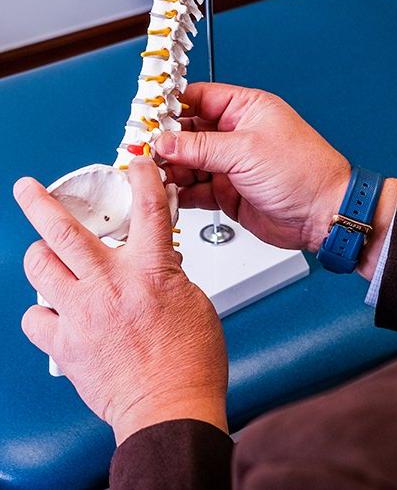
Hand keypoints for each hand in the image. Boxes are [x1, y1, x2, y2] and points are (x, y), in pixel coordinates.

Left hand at [14, 157, 228, 444]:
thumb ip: (168, 274)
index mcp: (150, 271)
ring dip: (40, 257)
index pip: (147, 208)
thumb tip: (154, 264)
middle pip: (62, 232)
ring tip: (45, 255)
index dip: (141, 177)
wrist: (170, 407)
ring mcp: (81, 314)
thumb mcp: (193, 301)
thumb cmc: (190, 361)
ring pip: (39, 268)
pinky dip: (41, 311)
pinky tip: (54, 312)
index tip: (136, 163)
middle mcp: (110, 285)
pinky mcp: (64, 345)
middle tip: (27, 189)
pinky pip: (33, 318)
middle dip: (39, 202)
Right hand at [157, 83, 396, 278]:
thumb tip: (165, 140)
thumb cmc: (304, 172)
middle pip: (187, 132)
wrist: (323, 214)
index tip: (145, 116)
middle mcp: (236, 135)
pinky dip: (179, 192)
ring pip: (188, 162)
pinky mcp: (228, 192)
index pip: (198, 99)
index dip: (170, 106)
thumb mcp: (246, 151)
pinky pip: (194, 189)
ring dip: (168, 169)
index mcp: (246, 110)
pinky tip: (164, 193)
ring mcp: (231, 165)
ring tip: (147, 175)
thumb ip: (200, 147)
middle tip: (139, 151)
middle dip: (164, 142)